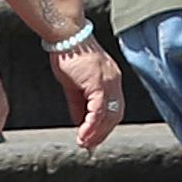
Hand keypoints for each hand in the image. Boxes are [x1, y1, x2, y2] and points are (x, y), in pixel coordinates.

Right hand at [50, 32, 129, 149]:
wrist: (65, 35)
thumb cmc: (68, 54)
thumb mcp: (73, 84)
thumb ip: (78, 104)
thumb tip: (80, 122)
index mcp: (111, 80)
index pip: (114, 109)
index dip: (105, 126)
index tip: (94, 138)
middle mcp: (114, 82)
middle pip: (115, 115)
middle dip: (102, 133)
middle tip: (89, 146)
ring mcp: (108, 82)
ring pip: (108, 116)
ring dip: (96, 133)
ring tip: (85, 144)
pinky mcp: (98, 84)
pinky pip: (97, 111)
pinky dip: (91, 125)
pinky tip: (82, 134)